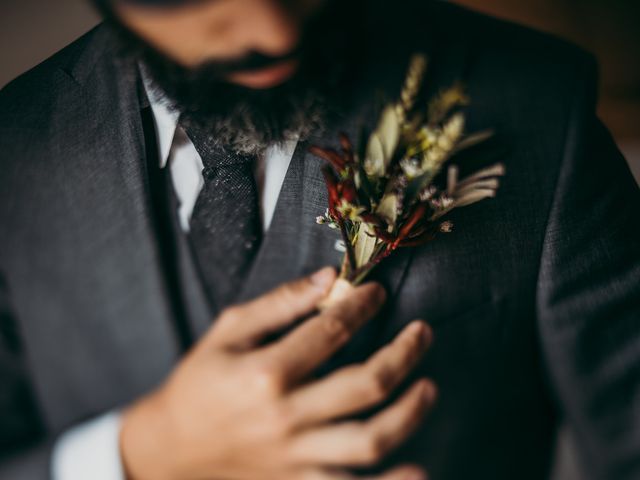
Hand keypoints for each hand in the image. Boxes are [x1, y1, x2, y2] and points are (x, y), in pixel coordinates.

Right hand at [120, 268, 435, 479]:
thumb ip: (279, 304)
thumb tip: (329, 278)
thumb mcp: (227, 331)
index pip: (332, 331)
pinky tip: (419, 472)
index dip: (362, 306)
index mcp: (266, 372)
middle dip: (403, 353)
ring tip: (429, 386)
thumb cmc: (198, 382)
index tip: (378, 292)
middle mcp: (285, 416)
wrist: (168, 450)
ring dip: (409, 412)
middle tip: (423, 332)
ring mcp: (295, 456)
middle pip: (364, 385)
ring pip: (369, 440)